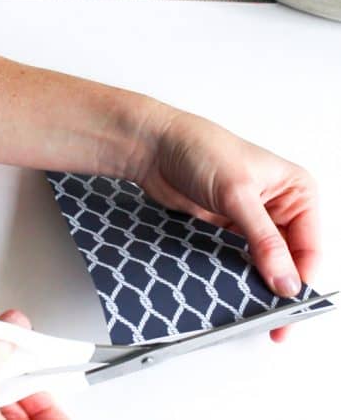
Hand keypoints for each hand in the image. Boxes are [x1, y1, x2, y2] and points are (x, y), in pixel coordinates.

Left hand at [131, 106, 319, 341]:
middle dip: (277, 284)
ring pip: (259, 260)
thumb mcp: (238, 194)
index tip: (286, 305)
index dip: (301, 278)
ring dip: (253, 280)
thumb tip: (286, 280)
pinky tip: (228, 287)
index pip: (309, 245)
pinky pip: (234, 256)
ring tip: (247, 306)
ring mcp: (248, 218)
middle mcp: (276, 206)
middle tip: (269, 317)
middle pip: (286, 257)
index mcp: (295, 191)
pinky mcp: (224, 226)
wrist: (156, 148)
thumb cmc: (201, 150)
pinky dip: (232, 271)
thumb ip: (264, 240)